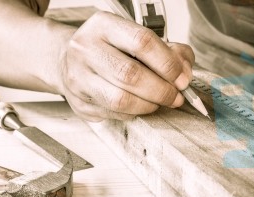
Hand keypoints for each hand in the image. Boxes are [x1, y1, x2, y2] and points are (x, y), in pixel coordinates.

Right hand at [60, 11, 194, 121]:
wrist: (68, 61)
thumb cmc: (108, 49)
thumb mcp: (134, 37)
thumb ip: (167, 49)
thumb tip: (185, 73)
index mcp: (103, 26)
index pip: (141, 42)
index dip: (168, 63)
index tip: (182, 78)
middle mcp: (85, 49)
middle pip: (130, 75)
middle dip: (161, 90)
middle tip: (175, 96)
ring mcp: (78, 78)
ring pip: (121, 100)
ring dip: (149, 105)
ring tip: (159, 102)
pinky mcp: (79, 102)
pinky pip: (114, 114)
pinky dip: (134, 113)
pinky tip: (139, 106)